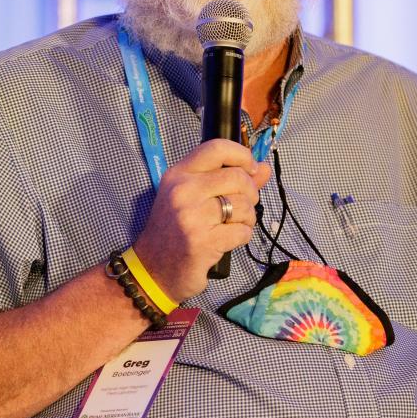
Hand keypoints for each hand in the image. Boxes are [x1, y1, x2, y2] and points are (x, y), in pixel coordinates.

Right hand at [133, 139, 271, 301]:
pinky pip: (242, 231)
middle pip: (237, 177)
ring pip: (244, 205)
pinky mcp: (202, 241)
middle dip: (250, 193)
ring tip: (231, 226)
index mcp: (179, 174)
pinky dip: (242, 236)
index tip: (252, 168)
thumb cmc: (175, 230)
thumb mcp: (194, 198)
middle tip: (242, 207)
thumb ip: (230, 180)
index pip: (216, 148)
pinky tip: (226, 241)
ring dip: (247, 218)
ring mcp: (191, 216)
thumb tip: (264, 167)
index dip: (242, 155)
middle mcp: (183, 190)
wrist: (153, 269)